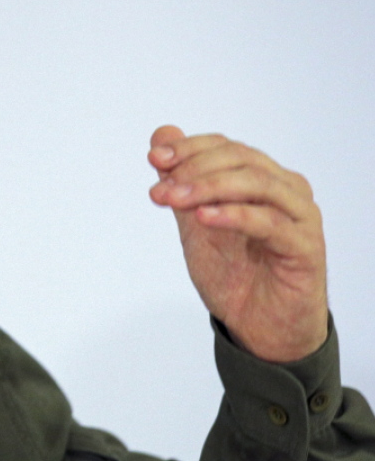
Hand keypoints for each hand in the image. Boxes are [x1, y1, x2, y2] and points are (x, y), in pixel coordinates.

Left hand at [147, 125, 327, 362]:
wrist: (257, 326)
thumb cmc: (234, 274)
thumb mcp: (195, 224)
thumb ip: (181, 183)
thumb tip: (161, 134)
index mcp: (264, 180)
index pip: (227, 148)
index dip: (190, 148)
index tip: (154, 158)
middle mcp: (287, 191)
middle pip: (242, 161)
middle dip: (195, 170)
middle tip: (160, 190)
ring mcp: (300, 218)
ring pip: (258, 184)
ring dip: (210, 188)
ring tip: (175, 199)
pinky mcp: (305, 247)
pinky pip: (271, 223)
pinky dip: (235, 215)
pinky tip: (204, 217)